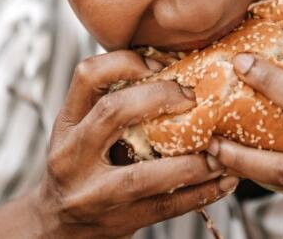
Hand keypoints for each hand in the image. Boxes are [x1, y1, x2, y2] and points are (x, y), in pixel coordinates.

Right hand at [29, 50, 237, 238]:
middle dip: (159, 98)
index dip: (126, 62)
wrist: (57, 227)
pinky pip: (165, 207)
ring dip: (192, 163)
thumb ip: (115, 103)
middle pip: (112, 112)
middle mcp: (72, 156)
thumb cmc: (82, 166)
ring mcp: (93, 193)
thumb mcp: (83, 130)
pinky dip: (201, 194)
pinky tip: (225, 182)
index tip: (162, 64)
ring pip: (144, 175)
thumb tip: (176, 66)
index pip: (87, 75)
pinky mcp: (118, 222)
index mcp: (67, 124)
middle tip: (194, 97)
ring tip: (221, 152)